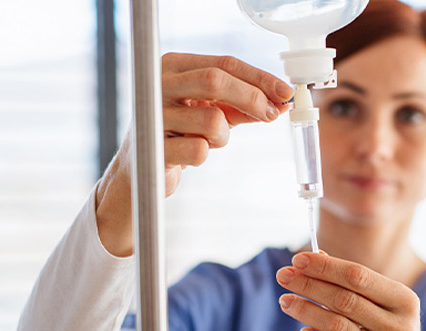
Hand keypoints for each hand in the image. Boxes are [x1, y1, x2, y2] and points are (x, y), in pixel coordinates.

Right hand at [94, 53, 295, 256]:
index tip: (285, 91)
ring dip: (223, 136)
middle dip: (252, 98)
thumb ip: (242, 103)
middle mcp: (158, 84)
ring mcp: (152, 115)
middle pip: (216, 80)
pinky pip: (200, 150)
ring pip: (213, 120)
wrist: (139, 171)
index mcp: (172, 67)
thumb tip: (281, 101)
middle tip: (271, 114)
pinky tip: (189, 155)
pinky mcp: (152, 147)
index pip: (224, 63)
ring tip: (208, 141)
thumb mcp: (210, 111)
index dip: (260, 77)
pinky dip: (205, 155)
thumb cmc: (179, 134)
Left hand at [275, 252, 425, 330]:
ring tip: (286, 301)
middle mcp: (401, 329)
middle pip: (345, 300)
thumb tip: (317, 256)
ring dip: (306, 311)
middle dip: (310, 285)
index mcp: (405, 302)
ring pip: (337, 328)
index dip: (326, 267)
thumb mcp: (377, 307)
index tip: (297, 259)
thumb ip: (350, 284)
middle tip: (283, 276)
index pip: (359, 277)